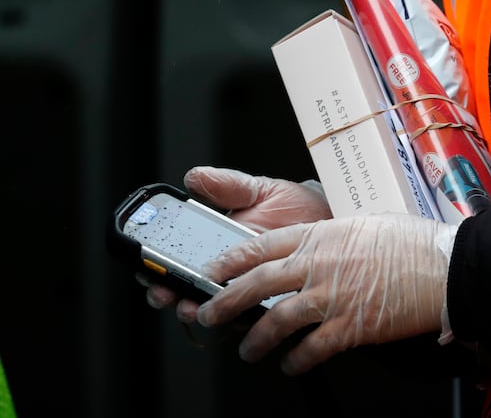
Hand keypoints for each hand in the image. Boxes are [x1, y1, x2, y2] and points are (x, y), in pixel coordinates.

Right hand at [139, 166, 333, 319]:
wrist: (336, 223)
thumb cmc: (299, 207)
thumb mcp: (262, 190)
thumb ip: (228, 186)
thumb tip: (194, 176)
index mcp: (221, 246)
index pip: (179, 261)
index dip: (158, 268)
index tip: (148, 269)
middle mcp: (232, 274)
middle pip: (189, 290)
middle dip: (171, 295)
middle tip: (168, 293)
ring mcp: (252, 292)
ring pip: (216, 310)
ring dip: (199, 311)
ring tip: (195, 307)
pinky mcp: (275, 307)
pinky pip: (254, 321)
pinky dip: (241, 321)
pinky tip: (237, 317)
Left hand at [196, 213, 457, 374]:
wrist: (441, 266)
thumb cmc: (409, 241)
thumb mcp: (362, 223)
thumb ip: (331, 236)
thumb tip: (317, 247)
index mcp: (320, 235)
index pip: (261, 246)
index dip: (230, 260)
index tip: (213, 270)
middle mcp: (318, 265)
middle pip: (258, 284)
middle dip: (226, 302)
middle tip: (208, 314)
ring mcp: (332, 297)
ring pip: (277, 320)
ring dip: (256, 339)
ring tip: (246, 350)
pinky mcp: (350, 326)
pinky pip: (312, 348)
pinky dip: (297, 360)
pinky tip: (290, 366)